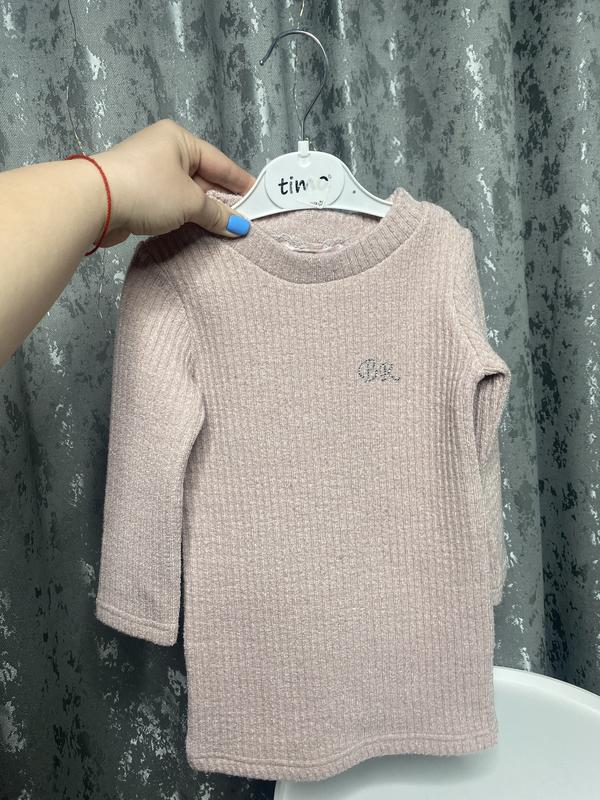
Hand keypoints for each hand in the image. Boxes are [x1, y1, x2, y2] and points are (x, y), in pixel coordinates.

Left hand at [91, 119, 255, 245]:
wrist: (96, 202)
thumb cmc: (148, 190)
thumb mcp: (190, 202)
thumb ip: (217, 214)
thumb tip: (239, 226)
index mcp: (179, 139)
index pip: (219, 162)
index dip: (240, 182)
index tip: (259, 197)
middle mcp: (164, 150)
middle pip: (203, 176)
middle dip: (222, 198)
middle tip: (244, 218)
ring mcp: (148, 171)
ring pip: (186, 191)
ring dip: (203, 210)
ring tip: (224, 226)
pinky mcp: (137, 191)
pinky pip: (170, 202)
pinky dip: (184, 214)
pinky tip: (197, 228)